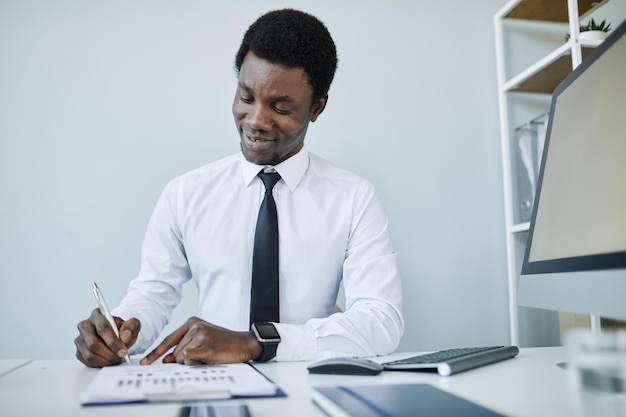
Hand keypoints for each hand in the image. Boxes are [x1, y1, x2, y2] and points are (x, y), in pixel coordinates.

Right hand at [75, 308, 140, 367]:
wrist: (118, 336)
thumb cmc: (123, 329)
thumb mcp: (132, 325)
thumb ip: (132, 327)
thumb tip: (125, 336)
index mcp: (97, 315)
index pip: (102, 329)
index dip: (113, 342)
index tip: (123, 352)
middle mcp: (85, 325)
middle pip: (93, 343)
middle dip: (109, 353)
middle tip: (120, 358)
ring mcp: (80, 338)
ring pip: (89, 354)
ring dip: (105, 360)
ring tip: (116, 360)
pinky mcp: (78, 351)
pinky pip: (87, 361)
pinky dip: (99, 364)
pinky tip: (108, 361)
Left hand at [140, 317, 261, 365]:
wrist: (244, 344)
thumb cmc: (224, 344)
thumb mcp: (202, 342)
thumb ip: (184, 348)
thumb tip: (167, 360)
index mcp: (192, 322)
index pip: (168, 340)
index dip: (155, 353)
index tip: (144, 363)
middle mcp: (194, 326)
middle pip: (175, 353)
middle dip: (186, 360)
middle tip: (205, 355)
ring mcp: (199, 334)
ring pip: (182, 358)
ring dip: (193, 363)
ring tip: (209, 355)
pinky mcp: (205, 345)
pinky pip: (189, 360)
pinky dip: (196, 363)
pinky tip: (208, 357)